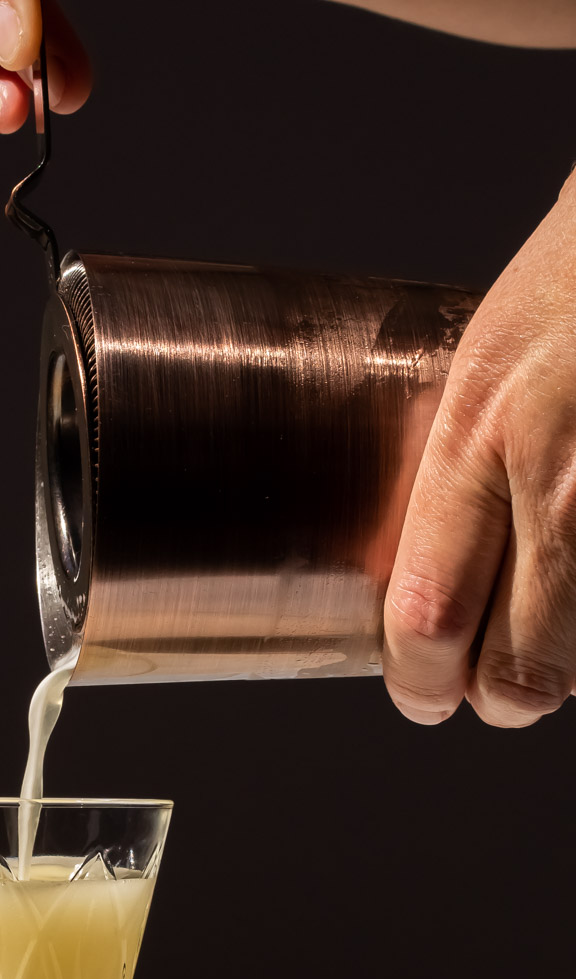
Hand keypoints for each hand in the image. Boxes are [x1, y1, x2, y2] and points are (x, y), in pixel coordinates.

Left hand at [383, 170, 575, 727]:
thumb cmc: (575, 282)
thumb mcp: (478, 367)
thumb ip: (454, 477)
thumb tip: (423, 587)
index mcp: (481, 434)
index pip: (428, 615)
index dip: (418, 678)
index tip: (420, 687)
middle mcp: (563, 482)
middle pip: (519, 673)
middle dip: (497, 696)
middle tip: (488, 686)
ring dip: (562, 667)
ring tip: (549, 631)